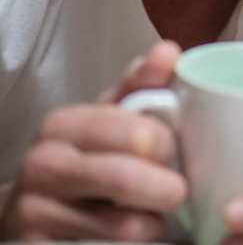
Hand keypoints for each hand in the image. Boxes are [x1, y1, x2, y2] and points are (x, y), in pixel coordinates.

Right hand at [0, 41, 186, 241]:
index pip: (138, 133)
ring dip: (153, 225)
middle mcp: (44, 166)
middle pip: (129, 179)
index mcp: (64, 124)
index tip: (169, 152)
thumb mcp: (111, 117)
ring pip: (126, 228)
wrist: (31, 212)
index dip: (166, 147)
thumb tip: (169, 52)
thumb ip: (143, 85)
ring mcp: (36, 214)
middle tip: (175, 191)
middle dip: (168, 189)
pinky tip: (130, 237)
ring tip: (151, 216)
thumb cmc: (87, 157)